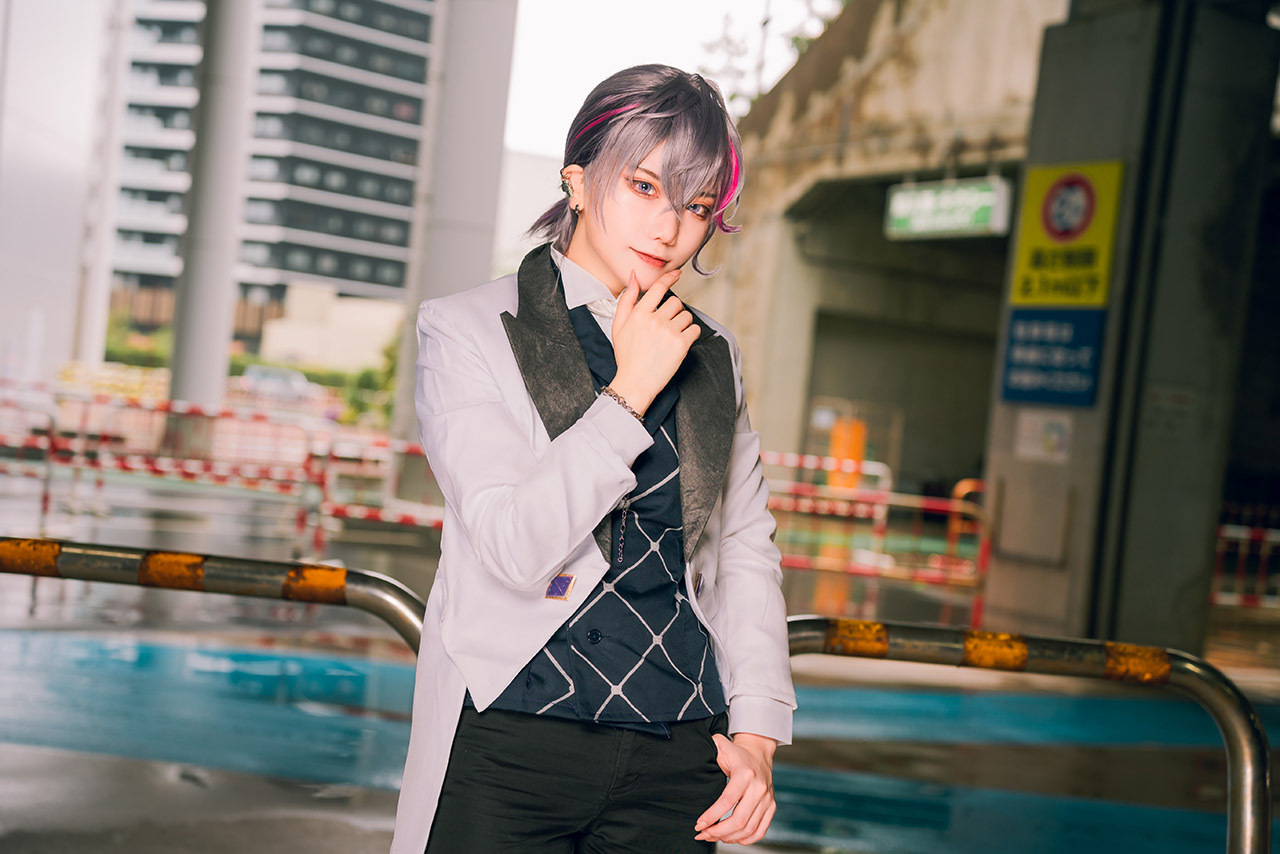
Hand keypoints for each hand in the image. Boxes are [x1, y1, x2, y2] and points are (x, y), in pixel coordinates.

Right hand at [608, 268, 698, 415]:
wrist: (635, 383)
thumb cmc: (626, 356)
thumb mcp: (618, 326)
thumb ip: (626, 300)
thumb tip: (634, 277)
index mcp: (639, 314)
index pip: (658, 288)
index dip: (669, 278)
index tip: (677, 273)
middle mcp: (654, 320)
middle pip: (675, 302)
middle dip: (673, 311)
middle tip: (666, 324)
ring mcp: (669, 332)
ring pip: (686, 315)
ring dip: (682, 323)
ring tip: (671, 337)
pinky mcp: (681, 345)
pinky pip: (694, 329)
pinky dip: (691, 334)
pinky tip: (679, 342)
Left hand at [694, 732, 776, 844]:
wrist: (758, 753)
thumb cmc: (737, 753)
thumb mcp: (721, 746)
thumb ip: (708, 750)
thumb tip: (691, 758)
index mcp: (745, 774)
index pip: (727, 801)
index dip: (711, 816)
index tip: (699, 824)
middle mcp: (759, 788)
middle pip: (739, 820)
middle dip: (717, 831)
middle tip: (702, 834)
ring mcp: (767, 799)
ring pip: (748, 828)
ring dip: (728, 837)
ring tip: (713, 836)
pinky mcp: (772, 807)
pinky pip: (760, 831)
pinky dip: (745, 839)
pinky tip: (731, 838)